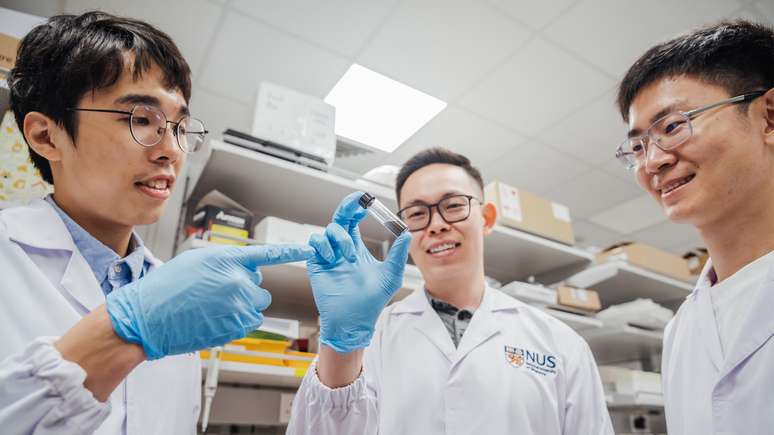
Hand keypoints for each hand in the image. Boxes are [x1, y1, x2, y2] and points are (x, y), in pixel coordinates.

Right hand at [106, 244, 313, 359]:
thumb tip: (241, 268)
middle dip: (244, 292)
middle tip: (216, 295)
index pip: (268, 254)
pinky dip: (233, 324)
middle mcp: (237, 282)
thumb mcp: (195, 261)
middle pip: (260, 289)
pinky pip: (245, 324)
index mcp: (228, 260)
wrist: (147, 317)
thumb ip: (225, 261)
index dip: (291, 251)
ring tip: (211, 309)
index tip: (310, 249)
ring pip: (253, 308)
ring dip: (240, 309)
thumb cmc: (165, 288)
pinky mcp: (234, 328)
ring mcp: (237, 307)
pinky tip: (210, 320)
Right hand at [307, 191, 411, 352]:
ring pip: (328, 230)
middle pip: (340, 218)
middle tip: (356, 201)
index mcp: (356, 248)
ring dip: (341, 238)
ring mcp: (328, 256)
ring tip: (350, 256)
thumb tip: (407, 233)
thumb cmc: (372, 301)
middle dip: (347, 206)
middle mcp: (341, 249)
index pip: (354, 220)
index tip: (367, 200)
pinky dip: (325, 246)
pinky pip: (315, 242)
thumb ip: (397, 254)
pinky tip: (335, 259)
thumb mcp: (390, 275)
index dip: (357, 208)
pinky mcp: (317, 264)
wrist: (354, 321)